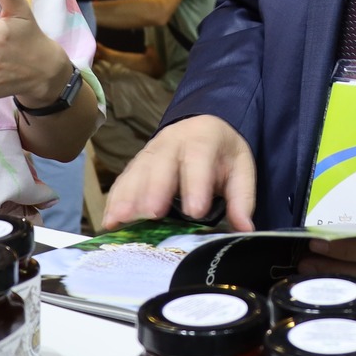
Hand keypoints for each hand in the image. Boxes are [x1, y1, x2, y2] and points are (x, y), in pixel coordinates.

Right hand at [103, 115, 257, 230]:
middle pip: (161, 166)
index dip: (196, 185)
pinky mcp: (135, 165)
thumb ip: (242, 199)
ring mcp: (149, 152)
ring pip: (136, 173)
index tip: (195, 211)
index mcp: (203, 140)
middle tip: (152, 214)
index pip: (199, 160)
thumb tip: (245, 229)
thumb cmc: (221, 153)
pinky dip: (115, 201)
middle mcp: (172, 143)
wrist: (202, 126)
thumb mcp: (241, 169)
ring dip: (127, 197)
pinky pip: (123, 181)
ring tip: (120, 220)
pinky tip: (109, 220)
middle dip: (155, 190)